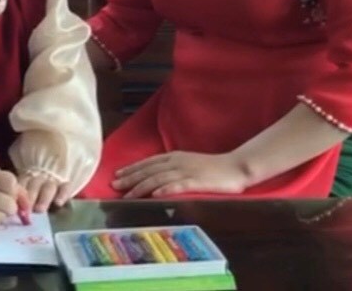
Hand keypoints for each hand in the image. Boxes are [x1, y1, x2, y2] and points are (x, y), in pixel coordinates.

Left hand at [19, 172, 71, 212]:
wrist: (56, 180)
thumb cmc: (36, 195)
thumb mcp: (26, 194)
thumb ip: (20, 201)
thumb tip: (13, 215)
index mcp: (27, 180)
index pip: (21, 184)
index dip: (18, 194)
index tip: (15, 205)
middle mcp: (40, 179)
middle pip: (34, 185)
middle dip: (30, 196)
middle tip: (26, 209)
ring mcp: (54, 182)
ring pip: (49, 187)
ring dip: (44, 198)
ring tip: (39, 210)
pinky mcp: (66, 186)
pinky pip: (65, 188)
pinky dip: (62, 195)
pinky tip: (58, 203)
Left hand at [112, 151, 247, 198]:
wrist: (236, 167)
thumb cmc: (213, 168)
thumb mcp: (189, 165)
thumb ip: (174, 170)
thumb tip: (156, 179)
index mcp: (175, 157)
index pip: (149, 163)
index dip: (132, 168)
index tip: (118, 174)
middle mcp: (178, 162)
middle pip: (149, 170)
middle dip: (131, 178)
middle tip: (115, 185)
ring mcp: (187, 171)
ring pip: (159, 179)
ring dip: (141, 186)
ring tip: (128, 194)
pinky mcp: (197, 182)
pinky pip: (178, 185)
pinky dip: (165, 189)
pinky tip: (155, 195)